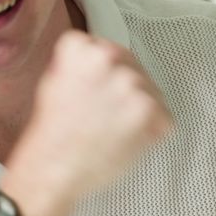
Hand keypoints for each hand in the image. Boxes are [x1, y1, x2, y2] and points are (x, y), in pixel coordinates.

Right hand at [1, 31, 172, 215]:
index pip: (101, 46)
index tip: (94, 83)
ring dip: (136, 108)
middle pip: (129, 64)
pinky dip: (151, 130)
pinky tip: (125, 137)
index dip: (97, 69)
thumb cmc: (52, 135)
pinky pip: (163, 117)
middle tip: (102, 111)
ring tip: (111, 127)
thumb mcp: (52, 82)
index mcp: (83, 51)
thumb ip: (76, 63)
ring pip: (148, 90)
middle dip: (120, 86)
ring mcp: (135, 87)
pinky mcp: (153, 113)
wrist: (54, 169)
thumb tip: (97, 58)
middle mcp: (111, 62)